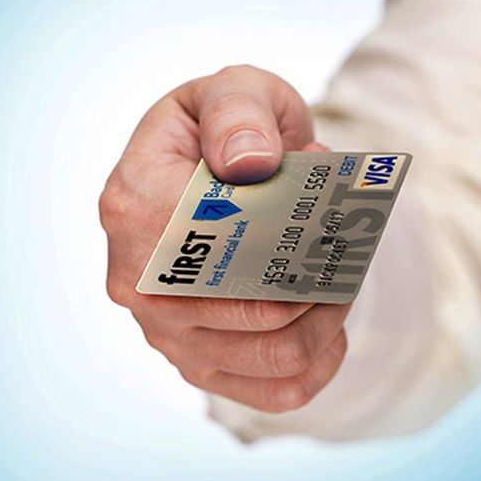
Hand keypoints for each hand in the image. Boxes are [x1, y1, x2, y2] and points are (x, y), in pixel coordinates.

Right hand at [99, 65, 349, 412]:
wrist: (213, 171)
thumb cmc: (227, 129)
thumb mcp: (233, 89)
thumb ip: (237, 111)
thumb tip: (250, 163)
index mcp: (132, 202)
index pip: (217, 238)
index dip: (287, 226)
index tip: (323, 196)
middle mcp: (137, 279)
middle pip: (253, 307)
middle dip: (319, 278)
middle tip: (348, 244)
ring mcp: (162, 330)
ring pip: (272, 354)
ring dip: (328, 319)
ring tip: (342, 279)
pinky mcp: (193, 362)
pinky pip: (271, 392)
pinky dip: (318, 366)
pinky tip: (330, 328)